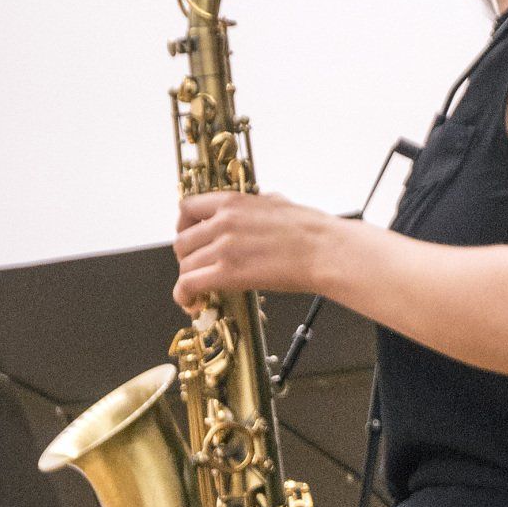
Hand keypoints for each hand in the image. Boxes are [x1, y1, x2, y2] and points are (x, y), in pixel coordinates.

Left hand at [173, 191, 357, 306]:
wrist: (325, 251)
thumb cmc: (312, 231)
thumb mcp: (278, 203)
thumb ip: (258, 204)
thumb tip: (259, 204)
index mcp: (233, 202)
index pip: (187, 208)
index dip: (184, 227)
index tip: (191, 239)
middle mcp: (223, 221)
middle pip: (182, 243)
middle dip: (188, 260)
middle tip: (200, 271)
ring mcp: (224, 247)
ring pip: (185, 266)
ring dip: (189, 281)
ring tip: (200, 293)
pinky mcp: (229, 273)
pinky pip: (189, 285)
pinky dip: (184, 296)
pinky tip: (192, 304)